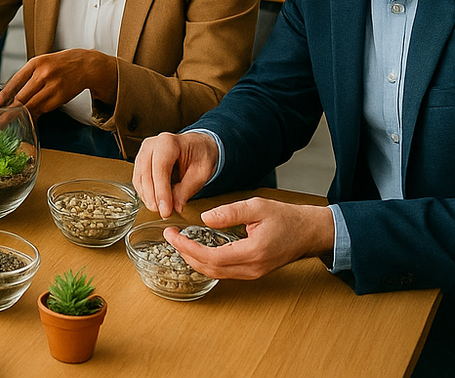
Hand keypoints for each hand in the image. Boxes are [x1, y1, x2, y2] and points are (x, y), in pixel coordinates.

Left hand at [0, 50, 115, 114]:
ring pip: (31, 107)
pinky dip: (31, 116)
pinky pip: (42, 110)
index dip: (3, 96)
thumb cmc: (59, 64)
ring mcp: (53, 88)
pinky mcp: (61, 98)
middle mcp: (43, 75)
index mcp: (35, 63)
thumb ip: (26, 77)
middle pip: (21, 98)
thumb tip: (8, 97)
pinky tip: (21, 122)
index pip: (15, 81)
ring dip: (15, 118)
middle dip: (4, 113)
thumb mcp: (40, 63)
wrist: (85, 65)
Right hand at [133, 131, 219, 217]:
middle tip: (163, 212)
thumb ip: (188, 188)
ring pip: (139, 177)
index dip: (161, 190)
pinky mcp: (141, 161)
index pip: (160, 167)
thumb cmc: (201, 154)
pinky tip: (153, 202)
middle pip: (146, 172)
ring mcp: (144, 152)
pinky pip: (138, 179)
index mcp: (169, 142)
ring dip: (147, 196)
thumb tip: (176, 206)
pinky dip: (144, 192)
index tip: (166, 209)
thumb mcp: (202, 172)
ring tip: (159, 209)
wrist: (198, 146)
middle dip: (153, 195)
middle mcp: (152, 144)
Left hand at [165, 198, 335, 278]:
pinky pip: (224, 272)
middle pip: (209, 269)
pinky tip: (197, 249)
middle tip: (170, 236)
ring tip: (179, 241)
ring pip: (216, 273)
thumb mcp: (257, 206)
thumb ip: (230, 212)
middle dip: (186, 253)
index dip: (187, 247)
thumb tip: (205, 218)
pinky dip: (206, 262)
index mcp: (253, 252)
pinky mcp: (253, 272)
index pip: (211, 257)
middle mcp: (252, 268)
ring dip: (194, 260)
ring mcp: (253, 273)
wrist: (310, 232)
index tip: (172, 234)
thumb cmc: (287, 217)